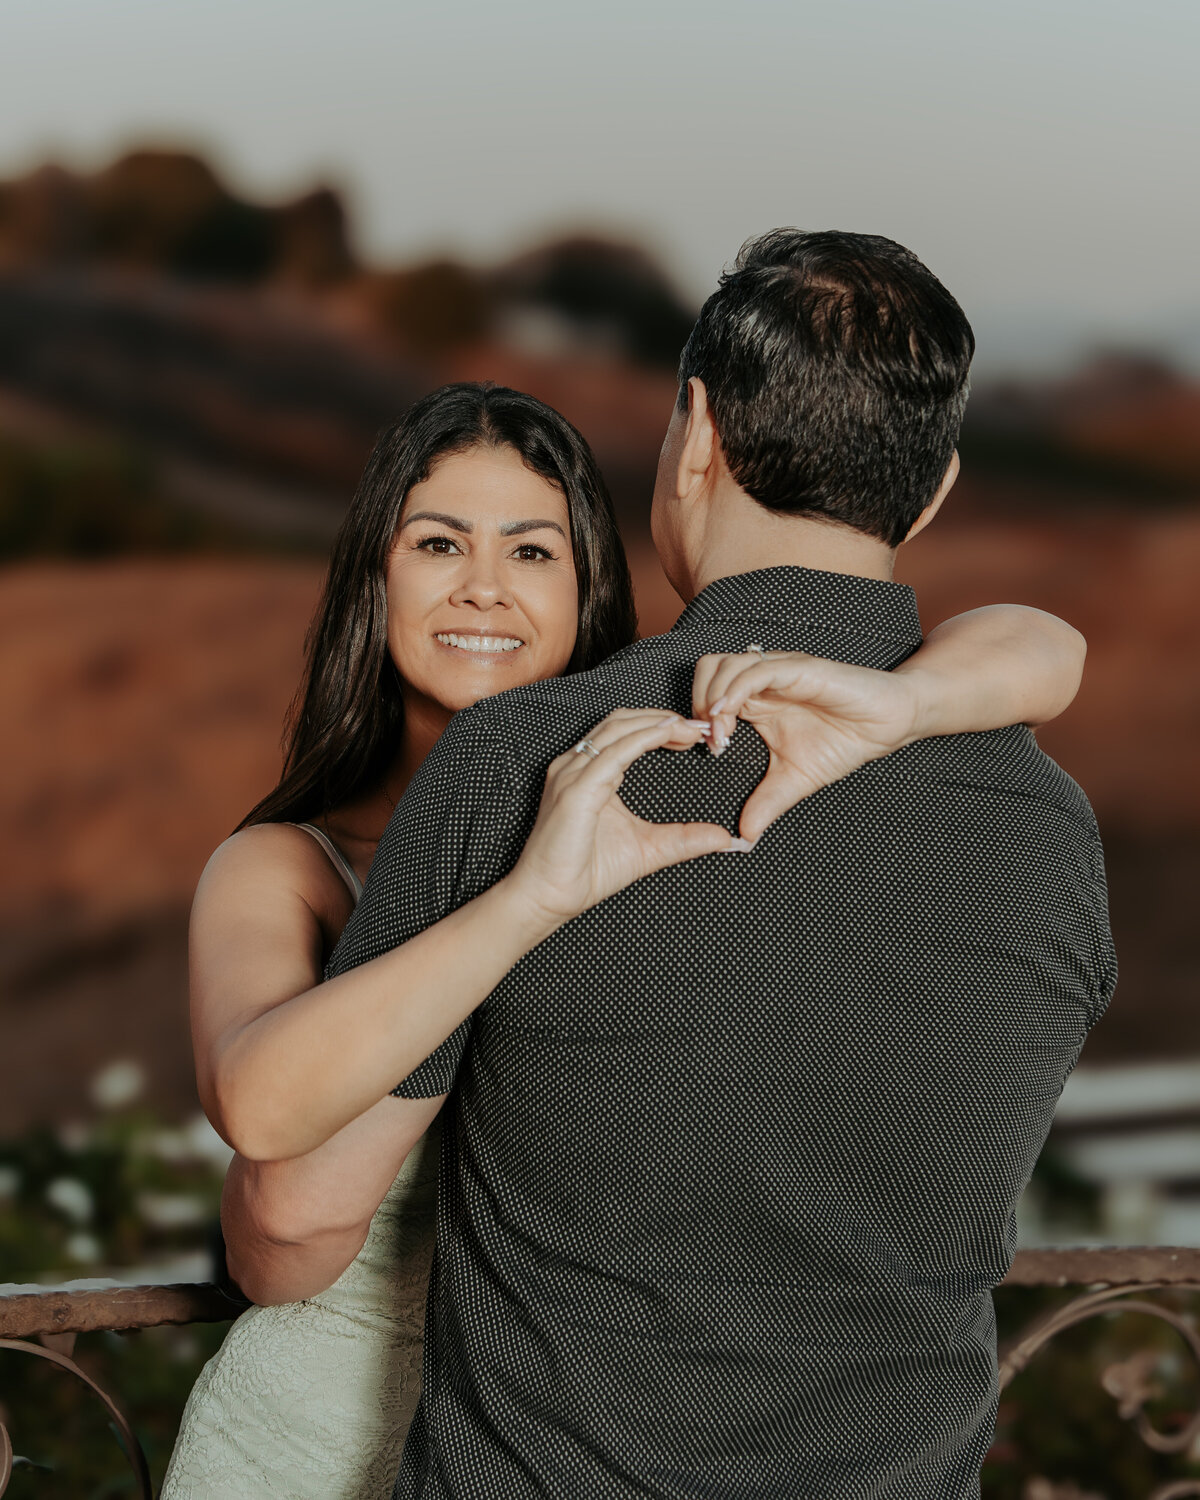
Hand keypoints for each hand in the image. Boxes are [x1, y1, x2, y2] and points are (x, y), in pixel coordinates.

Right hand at [509, 709, 734, 928]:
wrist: (548, 897)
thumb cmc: (585, 872)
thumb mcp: (648, 849)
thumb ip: (684, 839)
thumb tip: (725, 839)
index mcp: (589, 773)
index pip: (627, 733)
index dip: (663, 727)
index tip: (699, 735)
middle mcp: (577, 766)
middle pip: (624, 721)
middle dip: (665, 718)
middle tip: (703, 727)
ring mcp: (573, 773)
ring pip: (619, 728)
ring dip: (659, 723)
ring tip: (693, 730)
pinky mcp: (576, 789)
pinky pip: (613, 753)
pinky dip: (644, 738)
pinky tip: (668, 736)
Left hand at [692, 650, 922, 842]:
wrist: (887, 724)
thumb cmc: (844, 740)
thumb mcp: (796, 780)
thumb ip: (767, 803)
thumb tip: (744, 837)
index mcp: (756, 701)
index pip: (706, 691)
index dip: (697, 719)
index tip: (706, 751)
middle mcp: (762, 681)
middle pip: (708, 670)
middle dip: (697, 703)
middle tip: (709, 740)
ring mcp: (779, 671)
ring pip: (725, 666)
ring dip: (713, 699)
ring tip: (720, 734)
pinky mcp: (800, 668)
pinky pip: (757, 670)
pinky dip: (735, 690)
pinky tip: (729, 715)